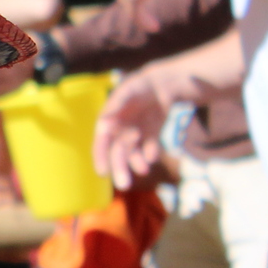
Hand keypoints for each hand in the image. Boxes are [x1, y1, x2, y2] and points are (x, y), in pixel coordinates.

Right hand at [92, 69, 172, 190]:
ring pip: (132, 153)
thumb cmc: (144, 84)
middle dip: (120, 168)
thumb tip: (103, 124)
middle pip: (117, 152)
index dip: (100, 156)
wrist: (167, 82)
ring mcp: (136, 132)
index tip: (103, 172)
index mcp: (110, 119)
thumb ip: (116, 105)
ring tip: (145, 169)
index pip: (101, 141)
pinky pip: (148, 149)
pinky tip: (154, 155)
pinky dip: (150, 154)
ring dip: (136, 163)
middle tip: (124, 185)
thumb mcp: (130, 90)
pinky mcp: (150, 134)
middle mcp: (121, 128)